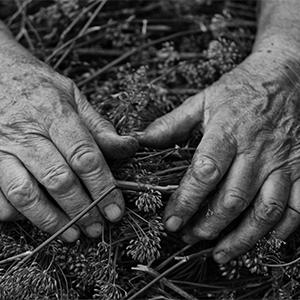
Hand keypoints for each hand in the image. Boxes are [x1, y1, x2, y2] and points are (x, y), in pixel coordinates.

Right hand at [0, 47, 137, 241]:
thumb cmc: (37, 84)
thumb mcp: (72, 95)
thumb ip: (99, 125)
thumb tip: (129, 147)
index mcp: (54, 113)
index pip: (85, 156)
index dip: (103, 187)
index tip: (115, 210)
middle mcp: (26, 133)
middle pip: (59, 180)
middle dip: (82, 210)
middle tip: (97, 228)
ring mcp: (0, 148)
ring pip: (25, 194)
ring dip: (51, 220)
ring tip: (72, 235)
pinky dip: (16, 214)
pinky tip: (36, 219)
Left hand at [137, 49, 299, 262]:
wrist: (285, 75)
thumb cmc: (240, 89)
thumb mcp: (203, 100)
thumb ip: (171, 123)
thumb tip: (140, 140)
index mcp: (228, 132)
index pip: (205, 173)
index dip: (186, 200)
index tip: (171, 221)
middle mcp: (257, 150)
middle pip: (232, 198)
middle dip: (208, 225)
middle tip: (189, 237)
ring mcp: (284, 162)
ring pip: (265, 210)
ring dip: (242, 237)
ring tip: (220, 253)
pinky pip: (296, 207)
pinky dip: (281, 231)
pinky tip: (262, 243)